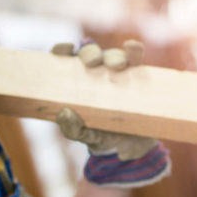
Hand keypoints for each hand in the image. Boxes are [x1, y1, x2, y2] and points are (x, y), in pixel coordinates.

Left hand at [51, 40, 170, 186]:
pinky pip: (135, 58)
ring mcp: (115, 73)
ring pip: (112, 54)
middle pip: (89, 54)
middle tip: (94, 62)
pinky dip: (134, 51)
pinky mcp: (136, 75)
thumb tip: (64, 114)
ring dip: (114, 55)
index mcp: (76, 83)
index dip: (60, 50)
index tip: (65, 49)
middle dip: (91, 53)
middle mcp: (94, 73)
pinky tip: (133, 48)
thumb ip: (72, 129)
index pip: (63, 60)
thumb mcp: (85, 136)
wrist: (133, 148)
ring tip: (118, 66)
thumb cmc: (102, 138)